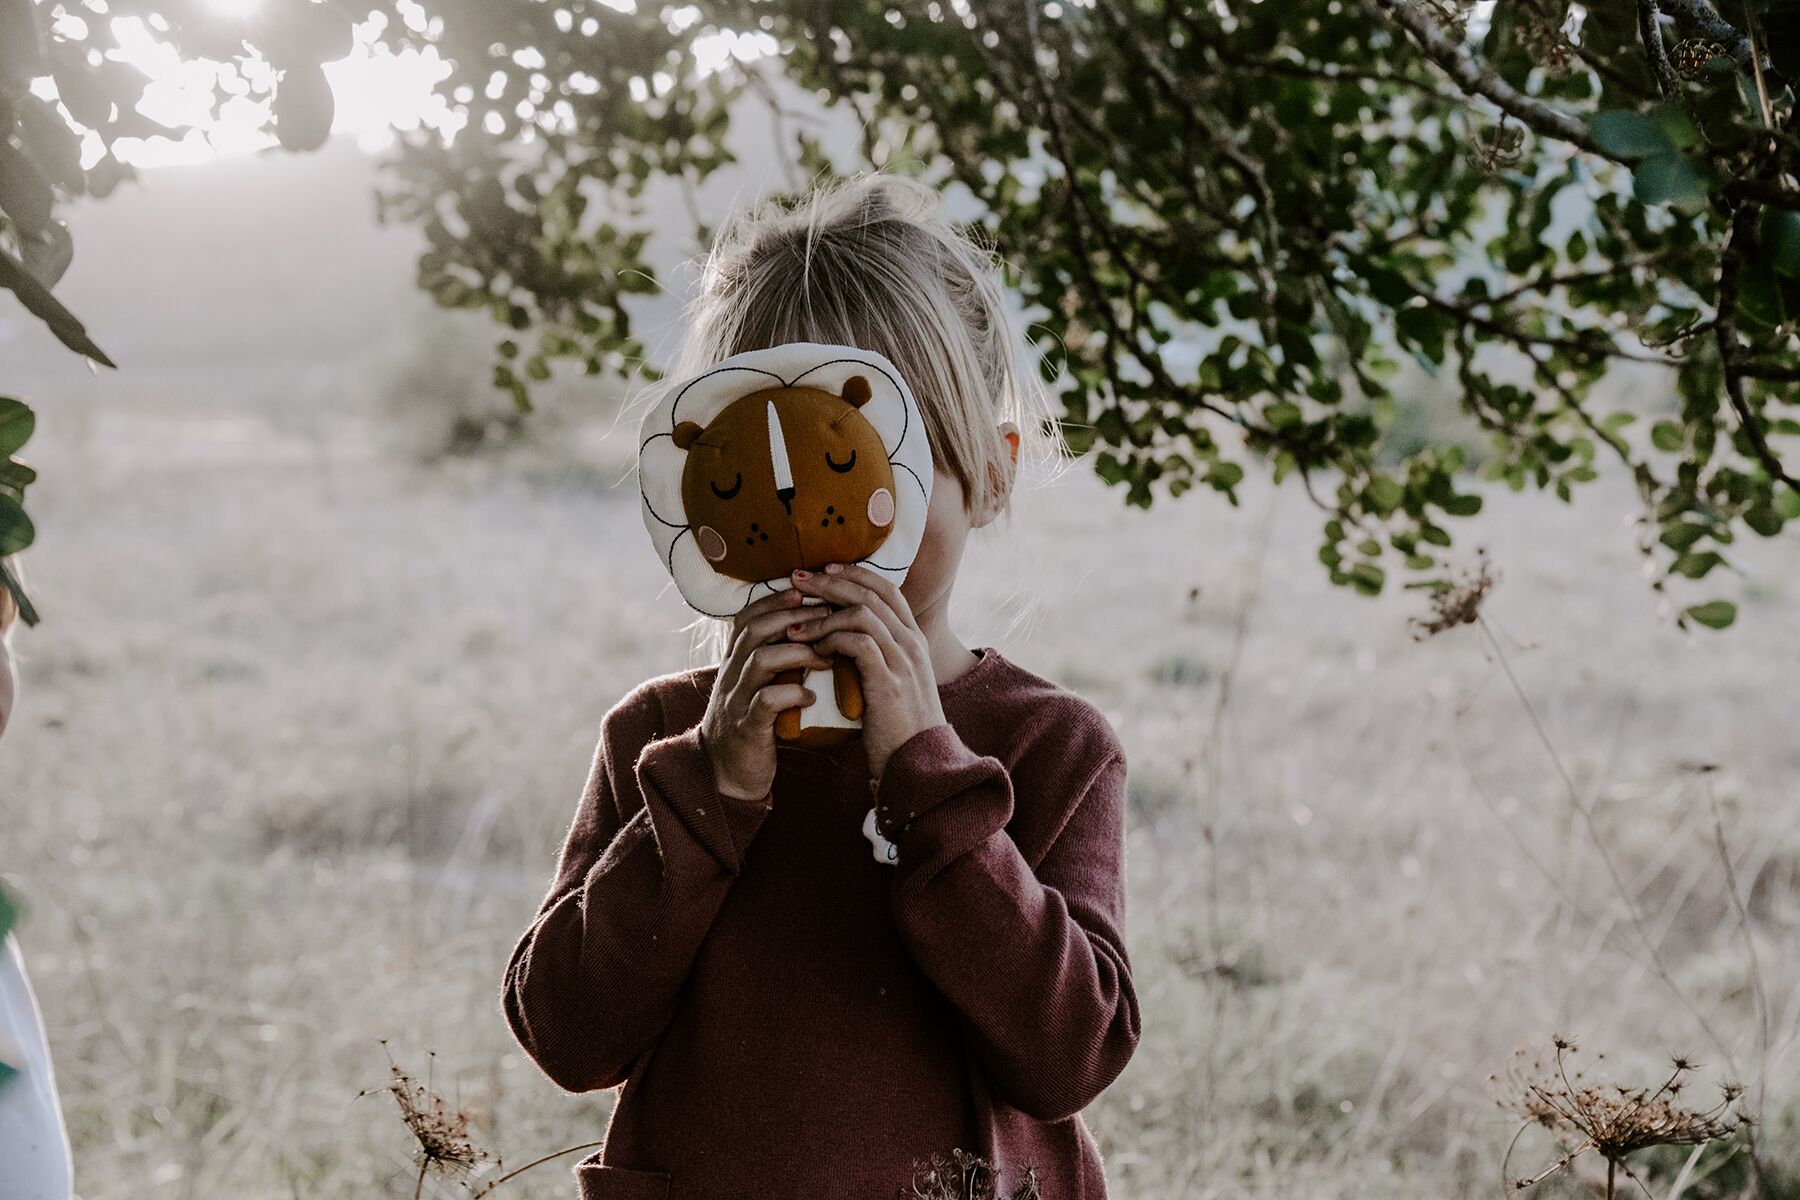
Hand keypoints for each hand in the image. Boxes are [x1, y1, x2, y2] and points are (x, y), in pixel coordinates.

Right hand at [701, 588, 829, 800]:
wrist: (724, 774)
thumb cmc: (752, 723)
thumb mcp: (757, 686)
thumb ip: (774, 660)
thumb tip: (812, 631)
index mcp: (734, 661)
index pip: (748, 617)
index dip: (775, 600)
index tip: (807, 591)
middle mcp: (730, 675)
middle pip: (755, 630)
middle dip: (793, 618)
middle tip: (828, 617)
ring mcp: (736, 700)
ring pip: (761, 660)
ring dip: (798, 654)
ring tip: (827, 659)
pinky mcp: (746, 727)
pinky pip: (766, 701)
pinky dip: (793, 694)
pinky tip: (812, 698)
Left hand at [787, 563, 944, 777]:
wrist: (919, 764)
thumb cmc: (898, 728)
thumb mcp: (891, 684)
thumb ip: (875, 656)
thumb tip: (842, 638)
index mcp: (914, 640)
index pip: (886, 588)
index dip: (854, 573)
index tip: (824, 568)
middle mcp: (912, 643)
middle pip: (870, 593)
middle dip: (830, 581)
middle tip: (796, 578)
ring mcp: (903, 660)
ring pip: (862, 613)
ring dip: (823, 614)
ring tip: (795, 624)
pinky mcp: (889, 681)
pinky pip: (857, 643)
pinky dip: (830, 639)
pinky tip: (811, 648)